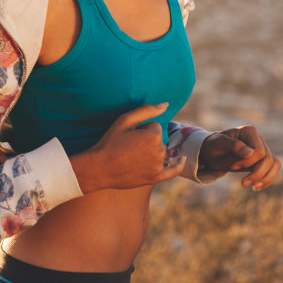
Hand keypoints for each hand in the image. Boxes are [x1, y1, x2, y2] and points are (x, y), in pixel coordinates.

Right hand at [71, 103, 186, 193]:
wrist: (99, 168)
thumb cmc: (110, 142)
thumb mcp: (125, 120)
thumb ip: (147, 110)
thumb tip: (166, 104)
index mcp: (154, 135)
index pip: (154, 126)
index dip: (141, 129)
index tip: (129, 136)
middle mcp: (159, 151)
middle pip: (158, 139)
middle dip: (146, 140)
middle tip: (128, 147)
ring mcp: (158, 166)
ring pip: (160, 152)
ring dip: (151, 151)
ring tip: (132, 156)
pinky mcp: (155, 178)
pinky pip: (173, 171)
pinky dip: (179, 165)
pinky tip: (182, 160)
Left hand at [199, 126, 281, 190]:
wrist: (213, 152)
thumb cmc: (214, 146)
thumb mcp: (218, 144)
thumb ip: (233, 145)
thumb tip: (250, 152)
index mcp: (249, 131)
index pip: (259, 152)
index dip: (248, 163)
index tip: (233, 166)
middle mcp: (259, 138)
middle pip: (269, 159)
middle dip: (256, 173)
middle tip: (242, 182)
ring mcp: (262, 148)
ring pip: (275, 164)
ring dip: (265, 178)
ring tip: (253, 187)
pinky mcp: (262, 159)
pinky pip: (273, 168)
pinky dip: (267, 179)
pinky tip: (256, 187)